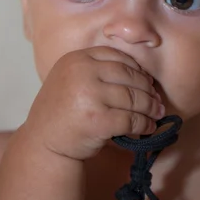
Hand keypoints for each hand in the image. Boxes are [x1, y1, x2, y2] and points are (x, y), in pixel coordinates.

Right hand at [23, 47, 164, 160]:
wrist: (43, 142)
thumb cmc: (63, 112)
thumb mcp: (72, 79)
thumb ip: (98, 70)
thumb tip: (143, 75)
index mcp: (77, 59)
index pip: (116, 56)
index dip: (136, 68)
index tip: (146, 80)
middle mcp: (82, 73)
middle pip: (129, 76)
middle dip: (147, 89)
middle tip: (156, 99)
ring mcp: (89, 96)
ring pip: (133, 97)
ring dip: (150, 107)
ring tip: (157, 113)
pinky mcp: (97, 120)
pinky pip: (131, 119)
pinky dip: (144, 124)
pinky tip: (148, 127)